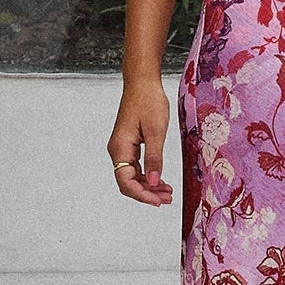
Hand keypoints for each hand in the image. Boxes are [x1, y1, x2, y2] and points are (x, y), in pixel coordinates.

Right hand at [108, 80, 173, 206]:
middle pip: (128, 182)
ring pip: (132, 176)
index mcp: (120, 148)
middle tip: (167, 199)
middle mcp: (117, 150)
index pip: (126, 182)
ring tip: (167, 193)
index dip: (142, 195)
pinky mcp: (128, 144)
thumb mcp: (156, 131)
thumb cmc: (149, 101)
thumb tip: (153, 181)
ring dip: (148, 186)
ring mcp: (122, 147)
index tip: (159, 201)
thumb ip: (154, 158)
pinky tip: (161, 180)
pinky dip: (148, 175)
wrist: (142, 82)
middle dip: (147, 193)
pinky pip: (135, 166)